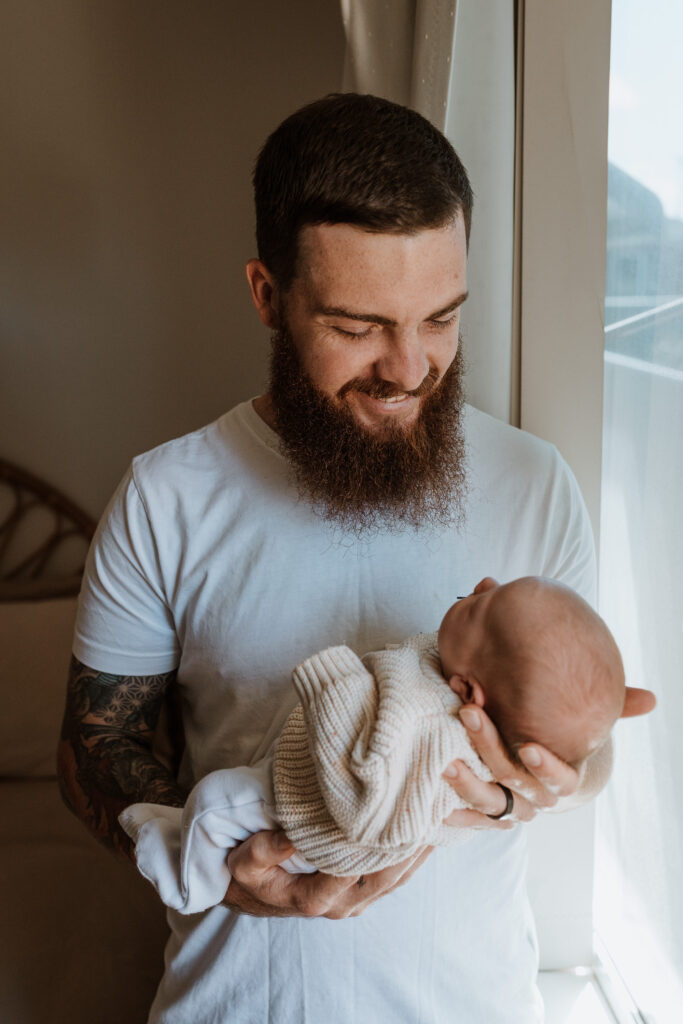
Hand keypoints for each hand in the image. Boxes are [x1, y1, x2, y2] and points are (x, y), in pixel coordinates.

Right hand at [224, 830, 431, 919]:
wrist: (253, 893)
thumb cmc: (249, 874)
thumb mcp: (243, 863)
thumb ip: (263, 851)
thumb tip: (290, 837)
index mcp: (313, 898)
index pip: (349, 872)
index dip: (371, 848)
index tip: (391, 819)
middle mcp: (341, 904)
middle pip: (384, 878)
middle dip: (409, 848)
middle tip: (428, 814)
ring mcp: (356, 900)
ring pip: (396, 879)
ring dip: (417, 851)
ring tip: (438, 818)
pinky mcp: (364, 892)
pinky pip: (396, 877)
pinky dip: (414, 856)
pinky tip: (431, 832)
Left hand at [442, 682, 656, 824]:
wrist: (519, 756)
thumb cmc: (552, 729)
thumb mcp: (578, 715)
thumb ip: (611, 705)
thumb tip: (652, 698)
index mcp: (557, 778)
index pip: (560, 782)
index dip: (546, 768)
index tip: (529, 746)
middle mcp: (531, 797)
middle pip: (513, 782)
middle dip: (490, 746)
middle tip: (470, 711)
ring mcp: (502, 805)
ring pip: (487, 802)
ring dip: (466, 782)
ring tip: (446, 757)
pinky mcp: (473, 809)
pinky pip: (461, 817)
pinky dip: (449, 809)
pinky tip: (432, 794)